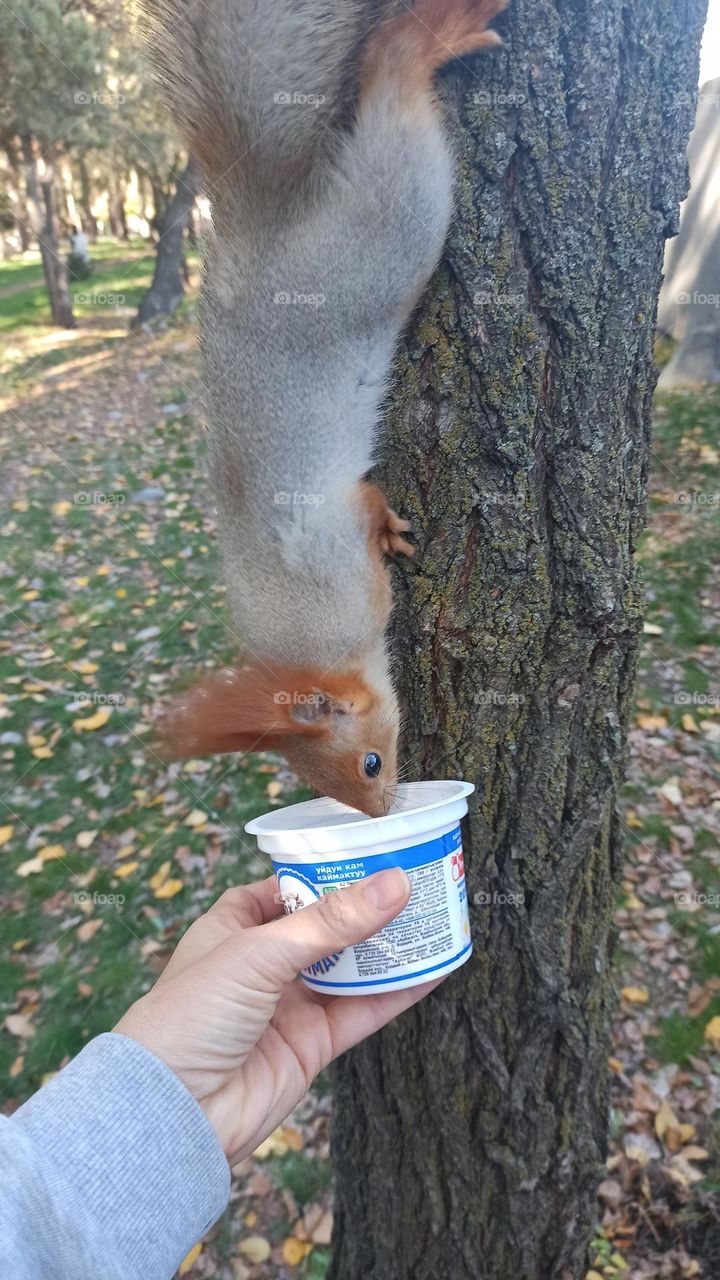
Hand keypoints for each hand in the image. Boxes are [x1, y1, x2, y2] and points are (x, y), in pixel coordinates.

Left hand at [116, 868, 437, 1163]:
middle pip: (329, 926)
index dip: (330, 870)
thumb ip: (330, 922)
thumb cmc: (191, 1016)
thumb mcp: (259, 952)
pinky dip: (400, 991)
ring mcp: (291, 1004)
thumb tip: (394, 884)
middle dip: (371, 906)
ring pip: (352, 967)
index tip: (376, 852)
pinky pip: (364, 1011)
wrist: (172, 1114)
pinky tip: (435, 967)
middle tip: (421, 878)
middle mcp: (264, 964)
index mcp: (235, 927)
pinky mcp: (314, 1045)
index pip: (289, 887)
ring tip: (438, 914)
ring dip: (391, 946)